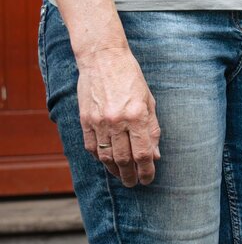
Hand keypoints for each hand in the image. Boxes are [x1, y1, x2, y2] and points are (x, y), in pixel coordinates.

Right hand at [76, 47, 159, 186]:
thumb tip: (154, 156)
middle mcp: (116, 121)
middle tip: (133, 183)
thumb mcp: (149, 102)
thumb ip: (152, 130)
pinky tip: (106, 162)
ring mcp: (98, 121)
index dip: (146, 170)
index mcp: (137, 116)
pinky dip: (99, 158)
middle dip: (130, 176)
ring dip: (114, 170)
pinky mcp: (84, 120)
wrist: (103, 59)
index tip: (148, 179)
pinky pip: (91, 147)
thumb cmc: (131, 79)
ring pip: (105, 157)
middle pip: (123, 159)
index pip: (142, 153)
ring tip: (121, 176)